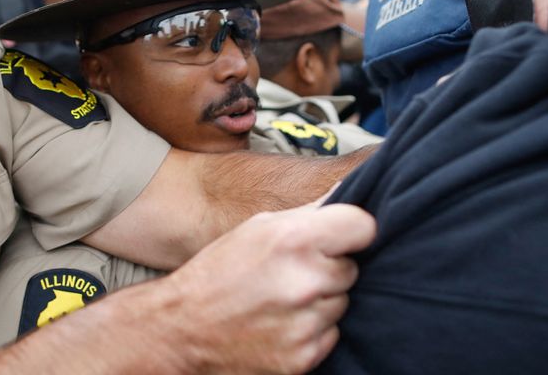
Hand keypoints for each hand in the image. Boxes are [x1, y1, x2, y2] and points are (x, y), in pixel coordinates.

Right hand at [166, 204, 375, 373]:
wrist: (183, 328)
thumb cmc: (219, 271)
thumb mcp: (257, 227)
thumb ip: (307, 213)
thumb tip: (349, 192)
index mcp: (293, 240)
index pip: (364, 227)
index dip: (351, 231)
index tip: (340, 237)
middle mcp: (305, 282)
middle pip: (352, 268)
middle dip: (328, 268)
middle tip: (291, 272)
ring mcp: (306, 324)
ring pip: (342, 303)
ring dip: (320, 300)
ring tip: (281, 298)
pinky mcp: (304, 357)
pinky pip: (331, 334)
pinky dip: (312, 330)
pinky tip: (281, 322)